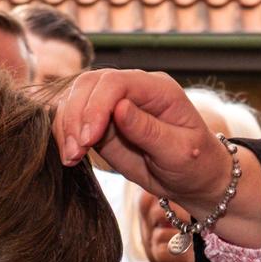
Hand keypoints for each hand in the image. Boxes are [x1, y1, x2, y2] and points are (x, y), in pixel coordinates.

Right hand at [52, 70, 260, 243]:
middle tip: (76, 151)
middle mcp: (134, 90)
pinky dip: (65, 134)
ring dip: (67, 125)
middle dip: (76, 115)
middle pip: (90, 84)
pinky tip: (70, 156)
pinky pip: (74, 118)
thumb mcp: (179, 151)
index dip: (96, 106)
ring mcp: (115, 104)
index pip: (116, 82)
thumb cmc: (195, 163)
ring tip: (71, 157)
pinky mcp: (102, 121)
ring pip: (76, 97)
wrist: (194, 178)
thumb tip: (119, 108)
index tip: (89, 139)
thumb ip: (149, 130)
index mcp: (158, 89)